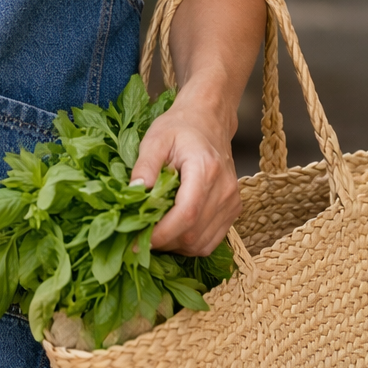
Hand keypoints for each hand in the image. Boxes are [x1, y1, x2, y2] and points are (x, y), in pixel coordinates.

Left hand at [130, 83, 240, 255]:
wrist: (209, 120)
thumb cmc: (180, 127)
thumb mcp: (155, 139)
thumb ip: (145, 165)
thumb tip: (134, 192)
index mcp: (205, 170)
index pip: (186, 215)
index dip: (161, 234)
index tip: (137, 241)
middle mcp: (224, 190)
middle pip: (193, 234)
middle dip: (163, 243)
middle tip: (137, 239)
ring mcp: (231, 202)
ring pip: (202, 244)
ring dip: (175, 246)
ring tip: (152, 235)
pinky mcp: (232, 210)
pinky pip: (210, 240)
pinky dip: (189, 244)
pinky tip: (171, 232)